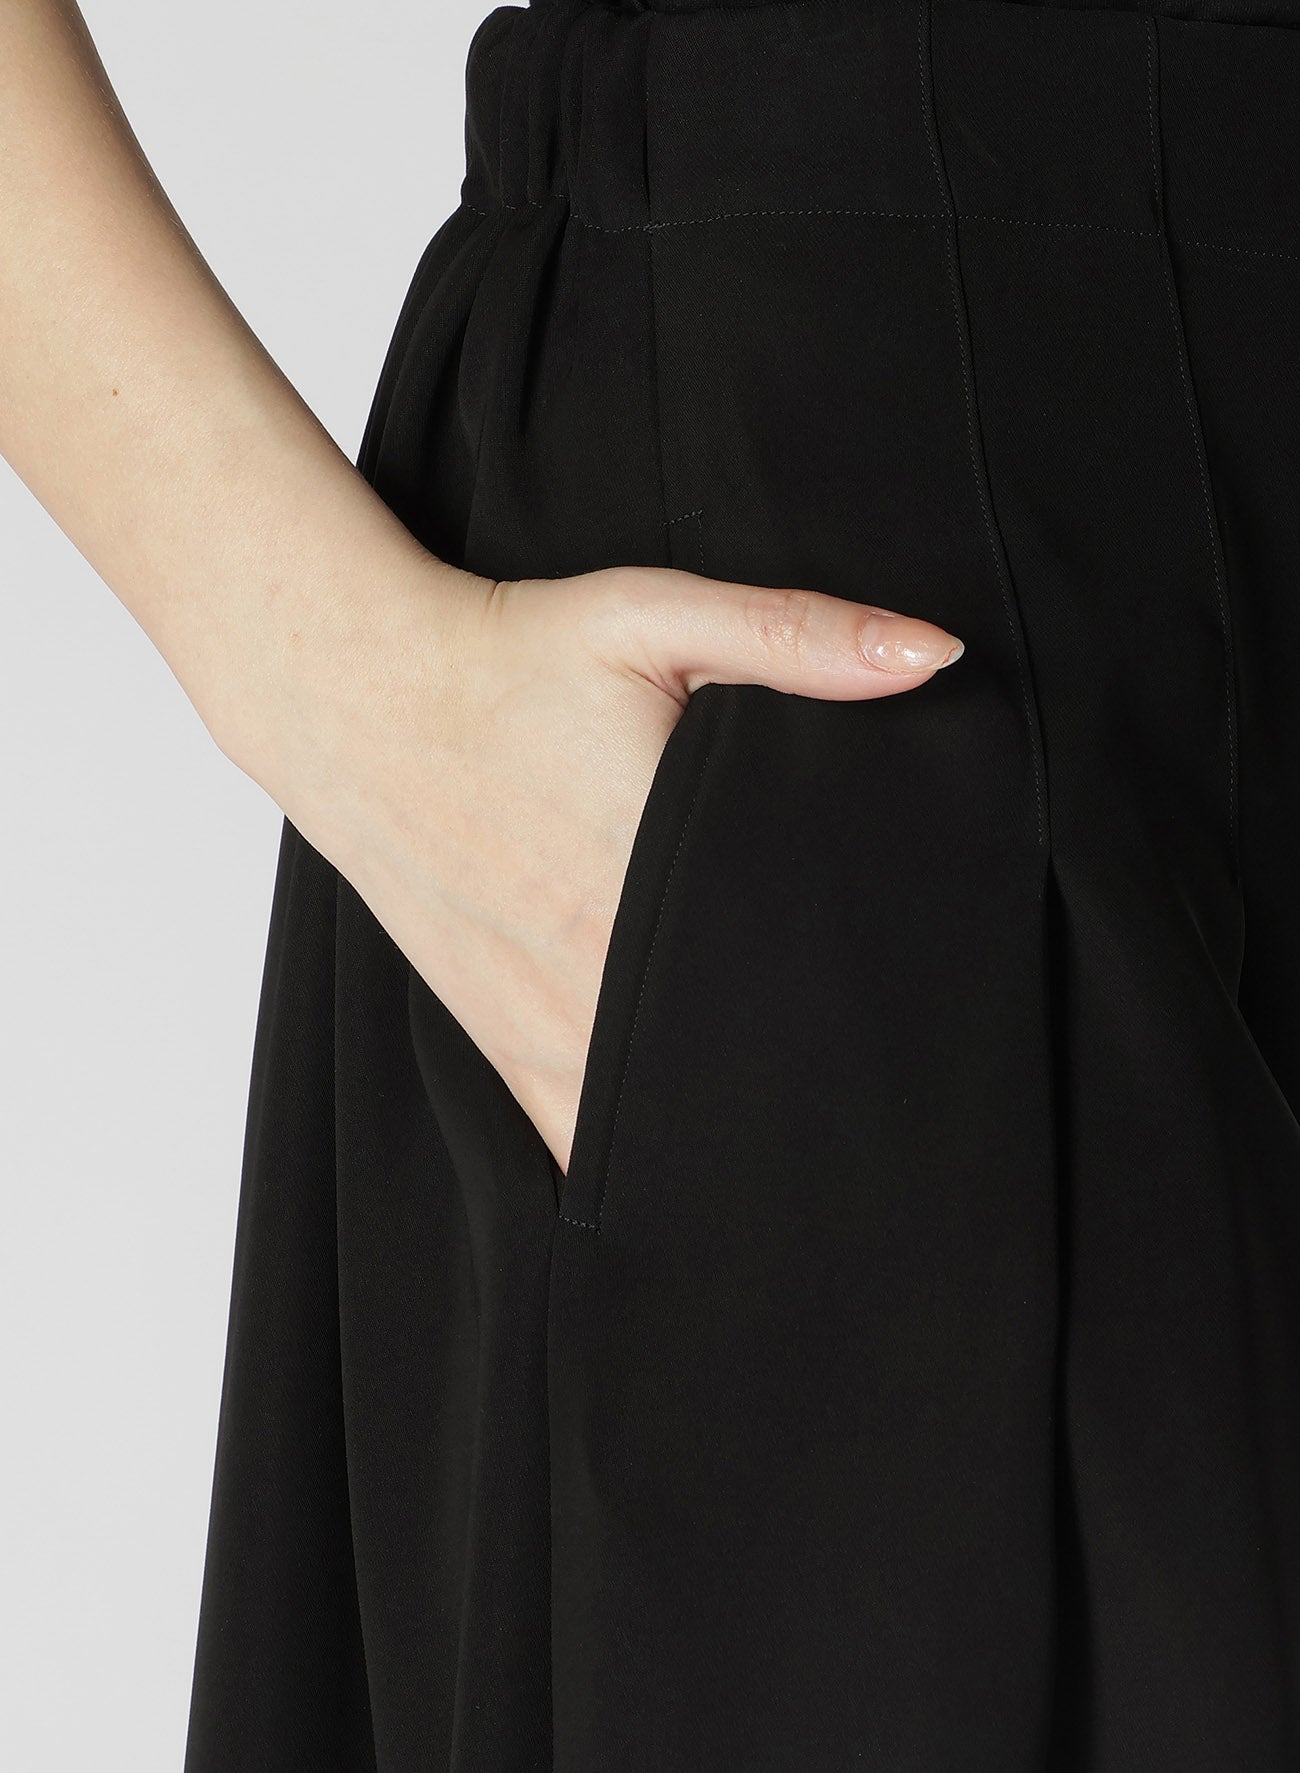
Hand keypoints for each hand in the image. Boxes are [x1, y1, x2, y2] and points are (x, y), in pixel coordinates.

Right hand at [268, 561, 963, 1176]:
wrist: (358, 695)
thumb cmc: (508, 657)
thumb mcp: (653, 618)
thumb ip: (797, 637)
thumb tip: (933, 654)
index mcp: (655, 872)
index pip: (791, 991)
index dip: (864, 1030)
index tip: (920, 1053)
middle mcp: (599, 968)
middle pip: (733, 1079)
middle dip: (809, 1105)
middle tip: (884, 1130)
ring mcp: (543, 1020)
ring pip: (653, 1140)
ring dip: (724, 1157)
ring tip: (800, 1182)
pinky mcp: (501, 1039)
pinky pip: (575, 1146)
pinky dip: (630, 1171)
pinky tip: (685, 1191)